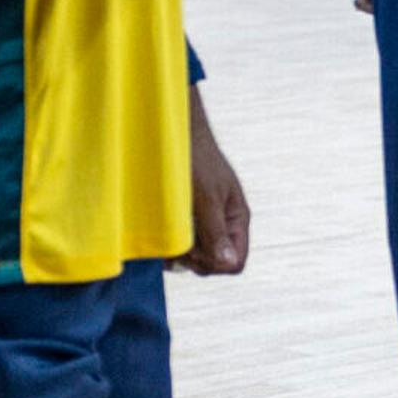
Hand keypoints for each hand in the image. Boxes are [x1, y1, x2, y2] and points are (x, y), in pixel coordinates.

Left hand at [179, 90, 250, 274]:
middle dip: (196, 260)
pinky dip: (172, 245)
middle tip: (175, 244)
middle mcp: (224, 225)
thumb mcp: (205, 197)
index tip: (193, 249)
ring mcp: (205, 223)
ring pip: (198, 256)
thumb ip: (216, 231)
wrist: (173, 132)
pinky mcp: (187, 219)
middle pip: (216, 264)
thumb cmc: (193, 159)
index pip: (235, 263)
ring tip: (165, 238)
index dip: (214, 264)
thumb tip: (228, 264)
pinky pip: (184, 245)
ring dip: (181, 254)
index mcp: (236, 220)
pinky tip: (161, 234)